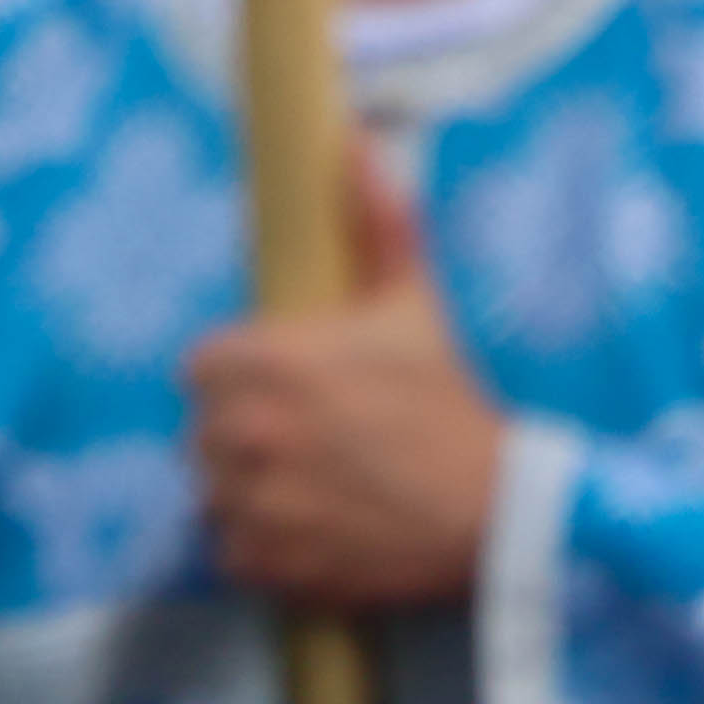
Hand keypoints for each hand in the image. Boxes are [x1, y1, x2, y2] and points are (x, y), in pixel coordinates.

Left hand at [185, 153, 504, 614]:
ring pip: (212, 491)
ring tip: (312, 486)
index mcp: (264, 363)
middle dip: (243, 431)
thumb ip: (376, 219)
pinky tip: (310, 529)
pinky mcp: (270, 564)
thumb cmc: (450, 400)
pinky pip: (230, 550)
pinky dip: (259, 547)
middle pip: (204, 430)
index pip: (202, 368)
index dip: (241, 377)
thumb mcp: (412, 302)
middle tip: (309, 440)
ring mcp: (254, 504)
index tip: (287, 389)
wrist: (501, 512)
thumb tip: (357, 138)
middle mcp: (245, 433)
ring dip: (247, 491)